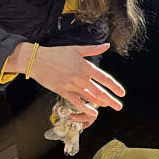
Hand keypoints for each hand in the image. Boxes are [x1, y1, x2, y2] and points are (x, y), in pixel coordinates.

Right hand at [5, 43, 124, 120]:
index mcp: (85, 66)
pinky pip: (77, 102)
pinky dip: (86, 108)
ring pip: (90, 97)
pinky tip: (93, 113)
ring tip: (108, 106)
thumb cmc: (56, 53)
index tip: (121, 92)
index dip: (114, 86)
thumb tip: (107, 45)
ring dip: (100, 103)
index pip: (104, 78)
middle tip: (119, 106)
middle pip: (99, 90)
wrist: (36, 60)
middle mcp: (80, 76)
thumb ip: (93, 49)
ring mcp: (71, 85)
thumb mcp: (76, 49)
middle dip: (111, 99)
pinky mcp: (63, 91)